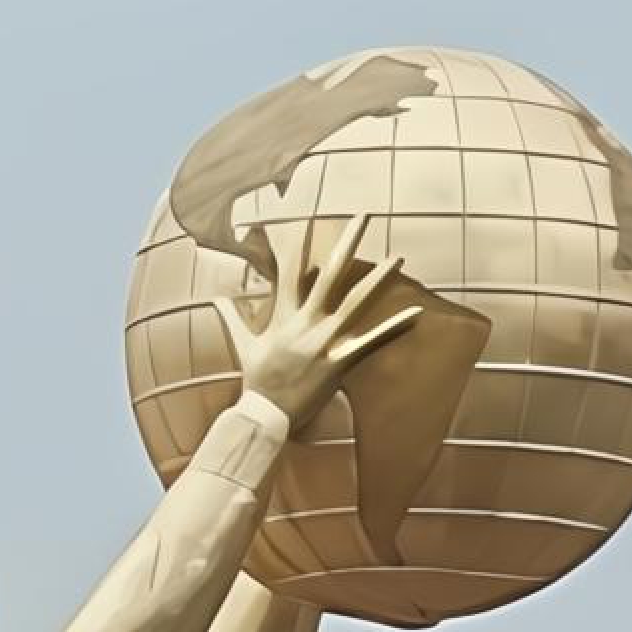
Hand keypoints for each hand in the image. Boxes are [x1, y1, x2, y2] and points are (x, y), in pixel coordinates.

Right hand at [224, 214, 415, 433]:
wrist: (263, 417)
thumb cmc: (255, 384)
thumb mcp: (243, 346)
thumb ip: (232, 318)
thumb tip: (215, 298)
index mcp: (285, 316)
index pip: (291, 270)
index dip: (300, 243)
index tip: (309, 216)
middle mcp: (306, 323)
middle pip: (330, 274)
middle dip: (347, 242)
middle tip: (364, 214)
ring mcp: (324, 342)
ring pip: (356, 303)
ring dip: (379, 279)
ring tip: (399, 258)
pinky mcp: (338, 363)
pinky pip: (372, 343)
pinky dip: (394, 329)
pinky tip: (416, 315)